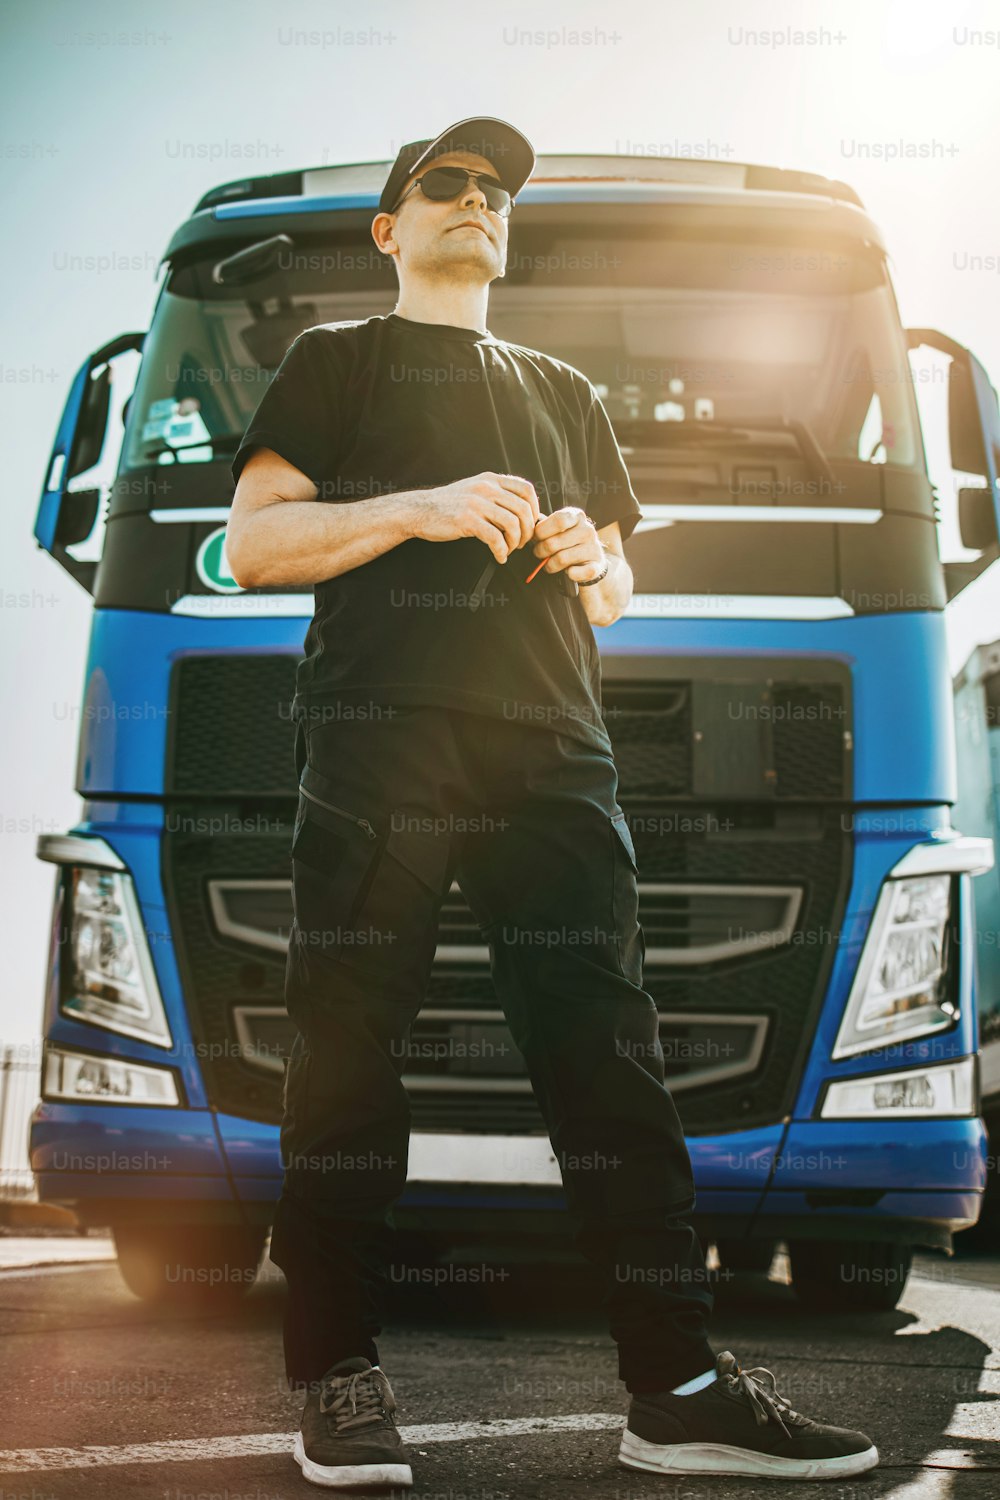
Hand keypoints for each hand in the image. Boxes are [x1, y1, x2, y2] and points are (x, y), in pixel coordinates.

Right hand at [410, 472, 539, 562]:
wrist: (419, 510)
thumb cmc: (450, 505)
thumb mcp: (476, 491)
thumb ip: (499, 497)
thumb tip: (529, 512)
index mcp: (490, 479)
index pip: (526, 489)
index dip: (535, 508)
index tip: (531, 524)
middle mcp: (486, 488)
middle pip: (523, 509)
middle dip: (528, 531)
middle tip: (521, 543)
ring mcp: (476, 503)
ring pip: (512, 524)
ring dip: (515, 543)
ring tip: (509, 550)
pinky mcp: (467, 520)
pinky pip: (495, 538)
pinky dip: (501, 551)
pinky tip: (499, 556)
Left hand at [528, 507, 606, 583]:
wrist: (592, 561)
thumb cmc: (569, 543)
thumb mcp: (559, 529)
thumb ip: (545, 526)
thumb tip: (528, 526)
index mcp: (577, 516)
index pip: (558, 520)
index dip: (541, 531)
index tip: (535, 538)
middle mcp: (587, 530)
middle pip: (553, 542)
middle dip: (540, 551)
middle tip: (538, 554)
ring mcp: (594, 548)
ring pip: (561, 559)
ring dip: (549, 566)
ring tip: (549, 565)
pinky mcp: (596, 566)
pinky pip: (576, 573)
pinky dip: (569, 574)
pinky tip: (568, 572)